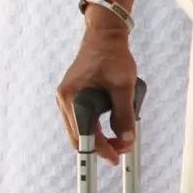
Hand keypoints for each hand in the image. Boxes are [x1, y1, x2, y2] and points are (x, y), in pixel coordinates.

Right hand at [56, 21, 137, 163]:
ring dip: (99, 136)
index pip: (84, 134)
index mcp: (72, 97)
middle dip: (100, 145)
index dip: (101, 149)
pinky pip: (82, 119)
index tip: (116, 158)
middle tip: (121, 149)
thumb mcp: (123, 85)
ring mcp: (67, 99)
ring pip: (80, 129)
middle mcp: (65, 100)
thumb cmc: (113, 55)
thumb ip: (125, 113)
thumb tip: (128, 139)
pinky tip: (112, 124)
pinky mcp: (73, 97)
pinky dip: (96, 125)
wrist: (104, 35)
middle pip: (79, 136)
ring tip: (120, 136)